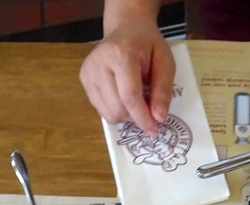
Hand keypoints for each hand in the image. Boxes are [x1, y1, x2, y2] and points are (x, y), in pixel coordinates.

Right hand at [79, 13, 174, 135]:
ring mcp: (88, 72)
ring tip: (135, 99)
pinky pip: (101, 110)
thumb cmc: (148, 45)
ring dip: (125, 115)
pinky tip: (122, 95)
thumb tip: (158, 118)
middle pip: (117, 109)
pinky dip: (115, 110)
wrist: (126, 28)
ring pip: (108, 114)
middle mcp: (99, 63)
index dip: (143, 119)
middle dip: (135, 116)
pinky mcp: (84, 79)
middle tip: (147, 107)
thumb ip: (163, 90)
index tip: (155, 130)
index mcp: (120, 55)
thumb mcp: (165, 62)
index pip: (129, 97)